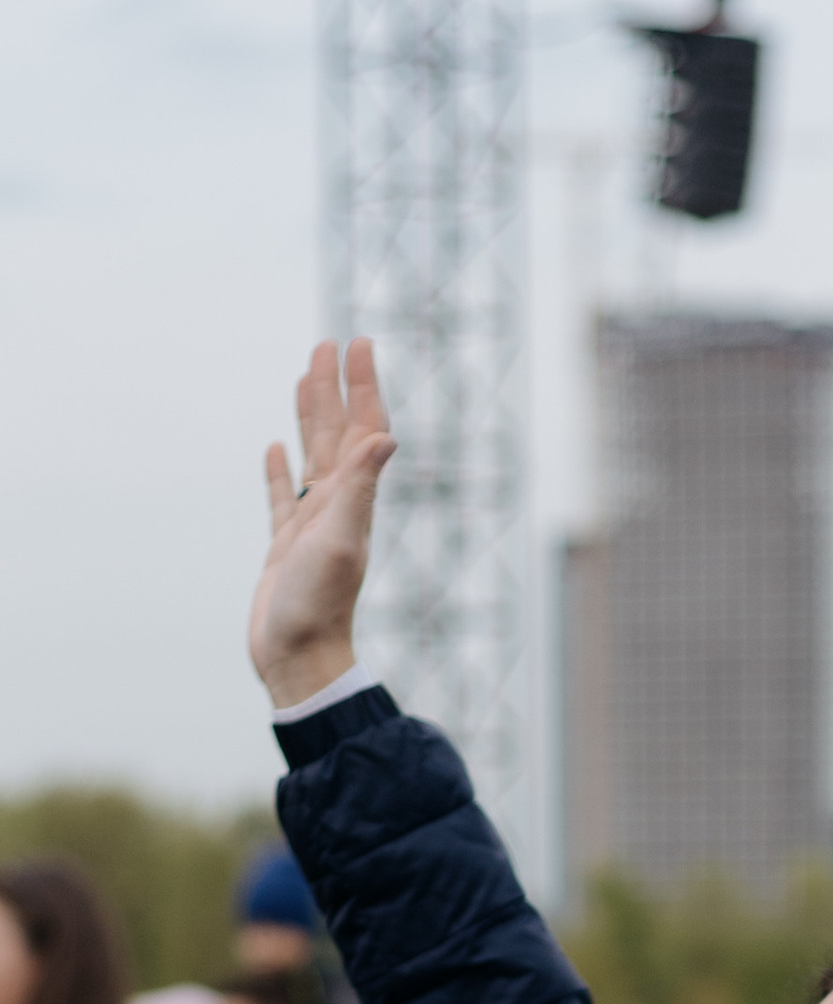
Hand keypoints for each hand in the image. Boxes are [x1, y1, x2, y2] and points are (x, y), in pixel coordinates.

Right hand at [250, 341, 395, 708]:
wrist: (299, 661)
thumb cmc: (318, 607)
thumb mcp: (340, 539)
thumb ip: (359, 486)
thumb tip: (385, 436)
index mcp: (354, 501)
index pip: (362, 430)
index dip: (362, 386)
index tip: (359, 342)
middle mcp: (337, 508)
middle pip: (335, 434)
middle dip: (334, 388)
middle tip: (330, 343)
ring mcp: (312, 527)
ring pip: (310, 457)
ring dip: (308, 417)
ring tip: (304, 379)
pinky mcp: (285, 547)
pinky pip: (283, 498)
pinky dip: (280, 472)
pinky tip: (275, 451)